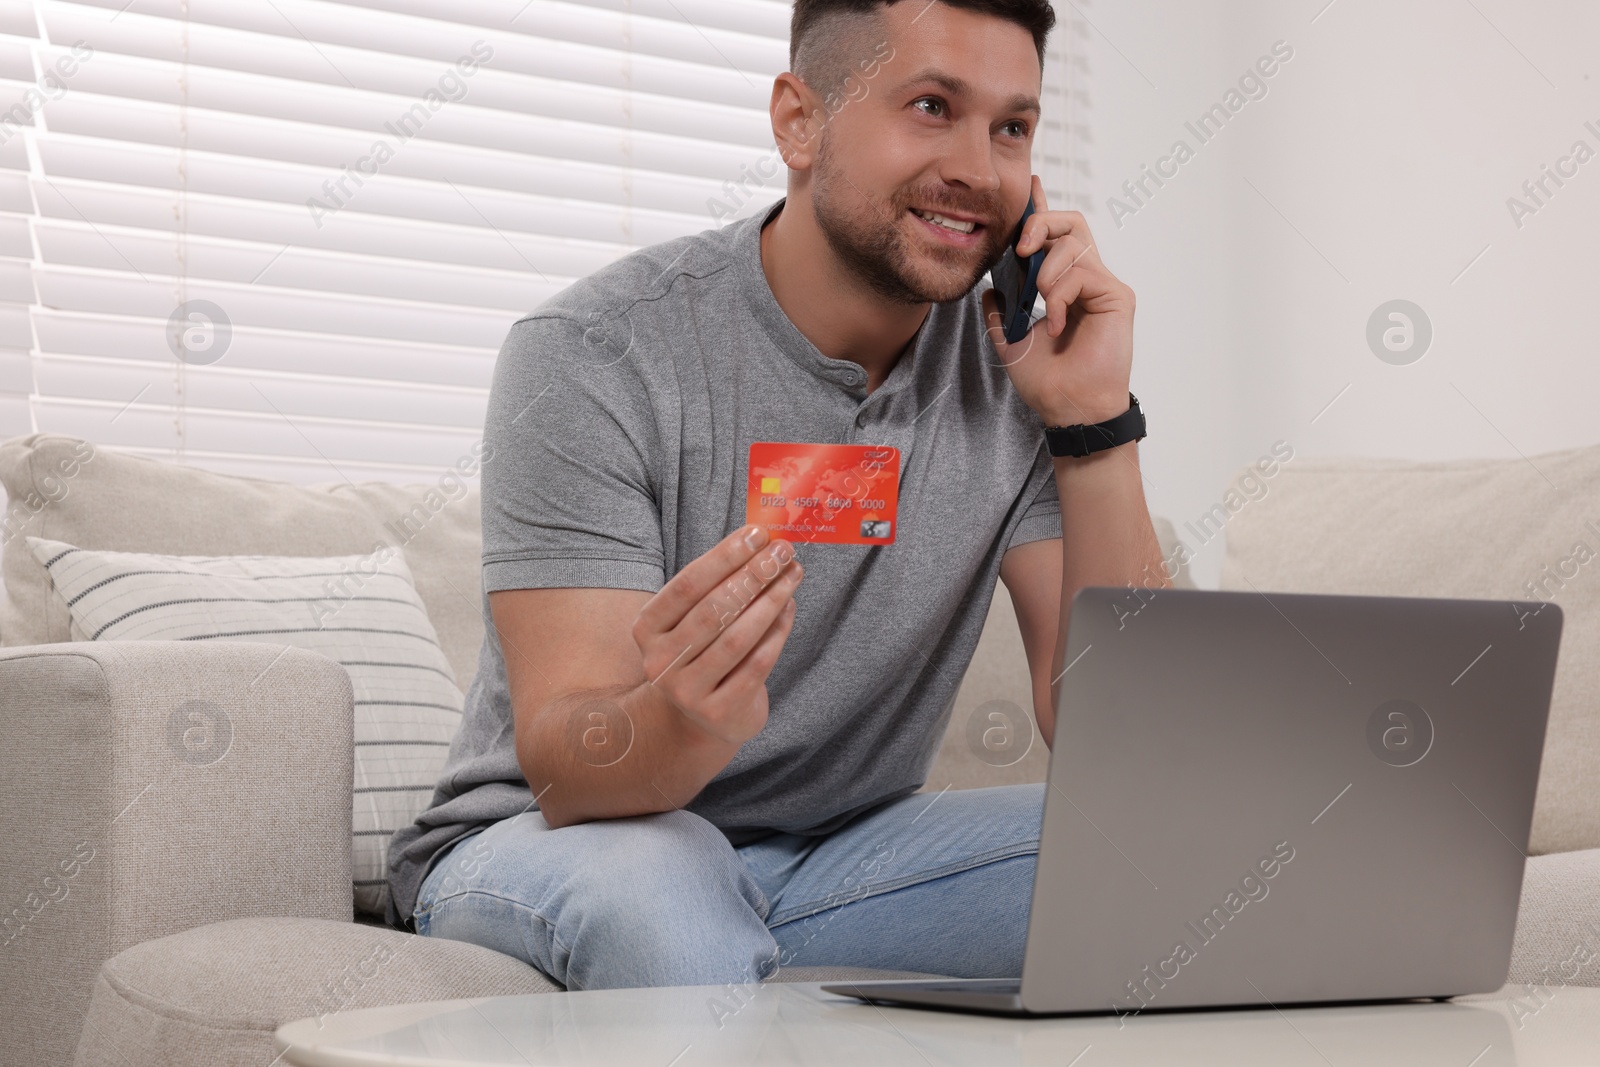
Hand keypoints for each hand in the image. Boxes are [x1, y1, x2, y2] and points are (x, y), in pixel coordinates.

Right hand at [631, 525, 802, 745]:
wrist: (704, 716)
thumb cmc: (704, 651)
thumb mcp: (696, 618)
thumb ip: (720, 585)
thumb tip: (763, 543)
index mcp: (647, 628)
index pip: (687, 585)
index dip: (724, 557)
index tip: (758, 534)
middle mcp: (660, 661)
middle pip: (713, 610)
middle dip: (753, 575)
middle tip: (783, 551)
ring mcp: (687, 691)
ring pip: (737, 638)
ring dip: (771, 601)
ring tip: (793, 574)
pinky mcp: (718, 712)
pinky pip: (756, 665)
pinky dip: (777, 633)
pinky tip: (790, 608)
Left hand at [981, 175, 1135, 425]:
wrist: (1068, 408)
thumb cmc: (1046, 381)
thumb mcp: (1011, 340)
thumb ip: (1001, 312)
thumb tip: (989, 290)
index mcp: (1064, 286)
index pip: (1054, 238)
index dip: (1042, 211)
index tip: (1030, 186)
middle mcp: (1087, 280)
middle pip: (1071, 224)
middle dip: (1040, 224)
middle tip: (1019, 248)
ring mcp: (1103, 287)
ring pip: (1074, 243)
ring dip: (1045, 271)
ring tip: (1040, 304)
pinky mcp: (1117, 297)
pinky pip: (1083, 272)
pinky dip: (1059, 295)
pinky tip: (1056, 323)